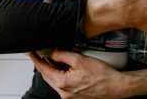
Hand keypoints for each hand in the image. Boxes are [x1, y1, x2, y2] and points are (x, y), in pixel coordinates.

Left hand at [28, 50, 146, 98]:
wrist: (116, 86)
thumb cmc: (101, 74)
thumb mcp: (79, 59)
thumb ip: (62, 55)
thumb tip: (52, 53)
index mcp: (62, 83)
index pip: (43, 69)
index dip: (35, 59)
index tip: (30, 51)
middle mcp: (63, 92)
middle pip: (47, 75)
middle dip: (43, 63)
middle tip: (40, 52)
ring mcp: (69, 96)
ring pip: (55, 80)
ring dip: (52, 69)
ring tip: (52, 57)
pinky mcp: (75, 96)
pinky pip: (63, 83)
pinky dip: (60, 74)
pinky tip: (64, 66)